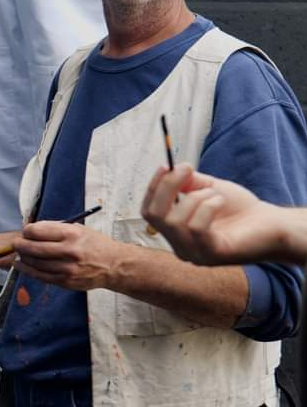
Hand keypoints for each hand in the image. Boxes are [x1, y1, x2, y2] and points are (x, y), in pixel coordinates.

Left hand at [11, 221, 127, 290]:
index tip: (25, 231)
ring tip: (17, 254)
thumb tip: (31, 229)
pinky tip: (21, 265)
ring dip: (23, 258)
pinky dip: (28, 270)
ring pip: (36, 263)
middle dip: (20, 245)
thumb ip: (55, 229)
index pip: (39, 231)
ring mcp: (67, 269)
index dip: (27, 231)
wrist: (113, 265)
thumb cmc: (94, 243)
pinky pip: (41, 276)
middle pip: (34, 248)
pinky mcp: (66, 281)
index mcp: (71, 234)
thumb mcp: (78, 228)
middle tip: (15, 243)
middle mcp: (69, 251)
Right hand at [141, 163, 302, 264]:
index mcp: (175, 232)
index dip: (153, 187)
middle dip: (167, 187)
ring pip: (174, 221)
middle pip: (154, 216)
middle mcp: (180, 247)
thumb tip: (170, 170)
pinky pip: (195, 227)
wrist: (273, 224)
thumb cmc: (240, 209)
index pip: (149, 212)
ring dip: (194, 197)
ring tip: (214, 194)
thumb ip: (187, 183)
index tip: (165, 165)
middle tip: (186, 169)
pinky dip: (206, 206)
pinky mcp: (211, 255)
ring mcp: (194, 253)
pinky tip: (220, 202)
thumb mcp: (207, 189)